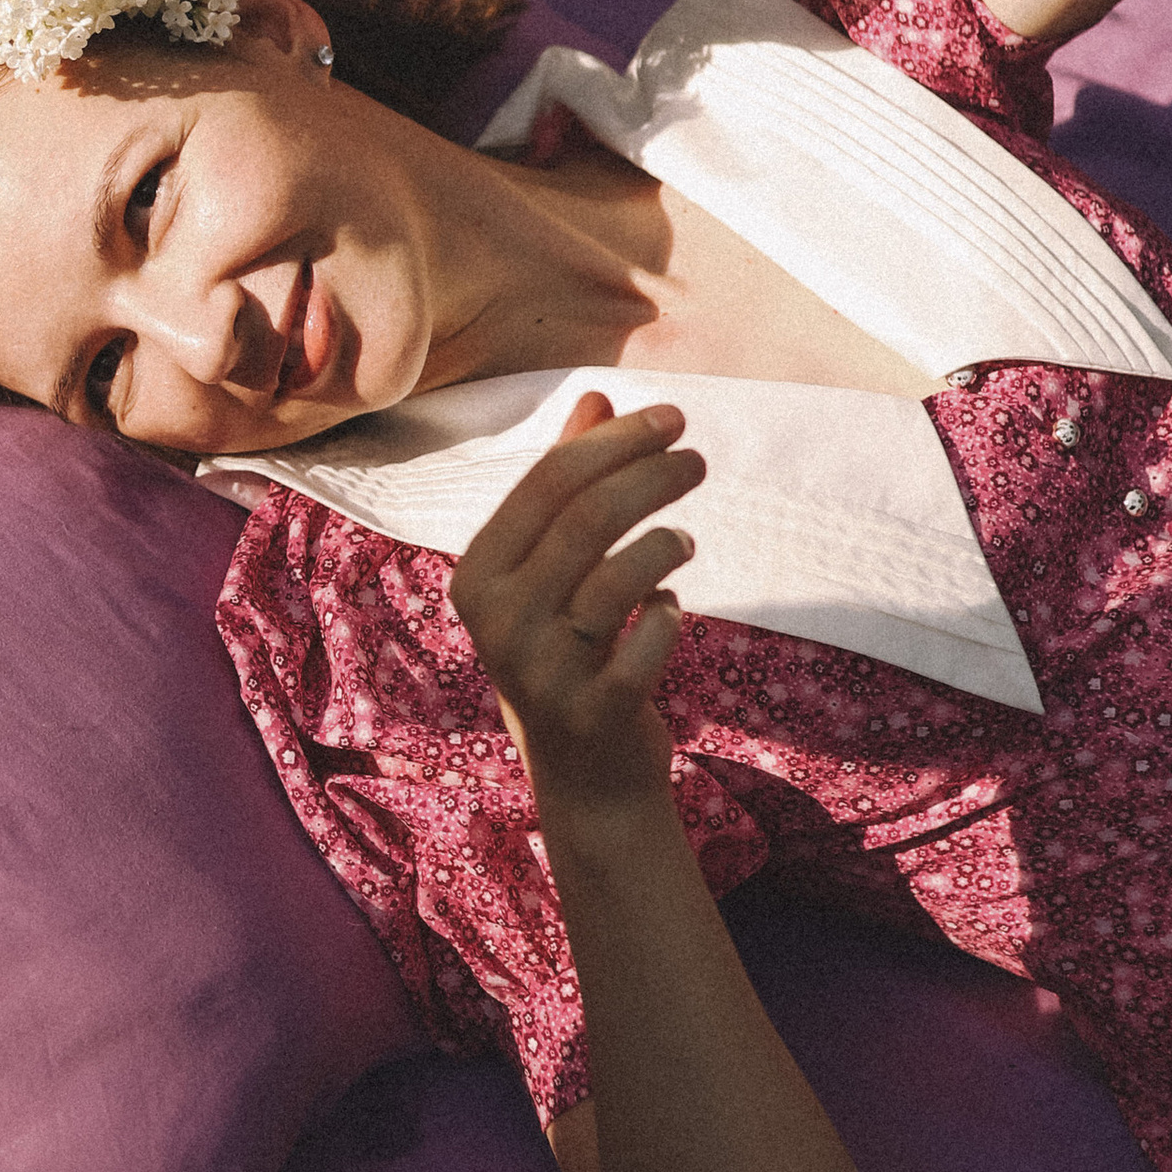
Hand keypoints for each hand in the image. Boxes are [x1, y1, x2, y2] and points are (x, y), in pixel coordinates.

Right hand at [450, 396, 701, 802]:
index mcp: (476, 576)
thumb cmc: (567, 653)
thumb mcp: (551, 572)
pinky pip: (649, 641)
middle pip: (585, 520)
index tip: (671, 418)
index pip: (547, 483)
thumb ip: (566, 485)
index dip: (613, 441)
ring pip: (617, 576)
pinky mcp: (593, 711)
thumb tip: (596, 394)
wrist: (584, 777)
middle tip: (695, 459)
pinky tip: (669, 613)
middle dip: (650, 476)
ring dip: (663, 544)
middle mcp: (497, 622)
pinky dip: (669, 616)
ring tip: (683, 539)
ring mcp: (542, 671)